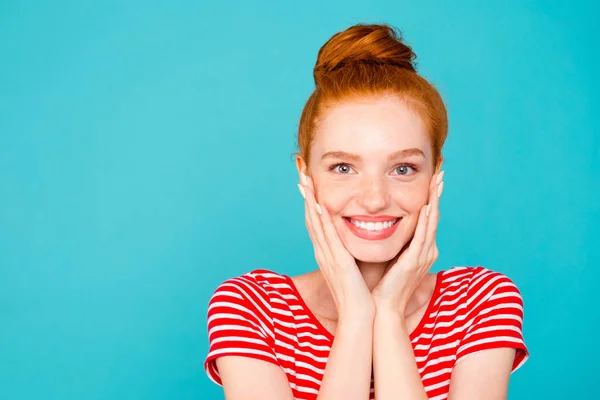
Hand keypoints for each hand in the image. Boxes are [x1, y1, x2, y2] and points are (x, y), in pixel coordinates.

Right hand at [299, 174, 374, 318]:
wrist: (358, 314)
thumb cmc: (359, 293)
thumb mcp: (352, 267)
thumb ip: (350, 252)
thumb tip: (356, 238)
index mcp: (327, 253)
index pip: (316, 223)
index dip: (310, 202)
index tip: (308, 184)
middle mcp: (323, 252)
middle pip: (311, 219)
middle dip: (306, 197)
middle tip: (301, 176)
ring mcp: (328, 257)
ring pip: (316, 224)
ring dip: (310, 202)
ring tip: (305, 183)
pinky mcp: (337, 262)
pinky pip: (328, 238)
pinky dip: (322, 221)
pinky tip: (319, 206)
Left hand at [371, 169, 444, 314]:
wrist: (383, 309)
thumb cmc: (384, 286)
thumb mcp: (392, 259)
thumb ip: (395, 245)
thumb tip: (384, 228)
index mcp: (421, 250)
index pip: (428, 219)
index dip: (432, 199)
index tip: (432, 181)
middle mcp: (426, 251)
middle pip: (434, 217)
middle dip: (437, 195)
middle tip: (441, 174)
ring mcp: (422, 257)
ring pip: (431, 223)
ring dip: (435, 201)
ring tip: (438, 182)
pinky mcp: (413, 262)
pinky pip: (422, 237)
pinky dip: (425, 221)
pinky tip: (427, 207)